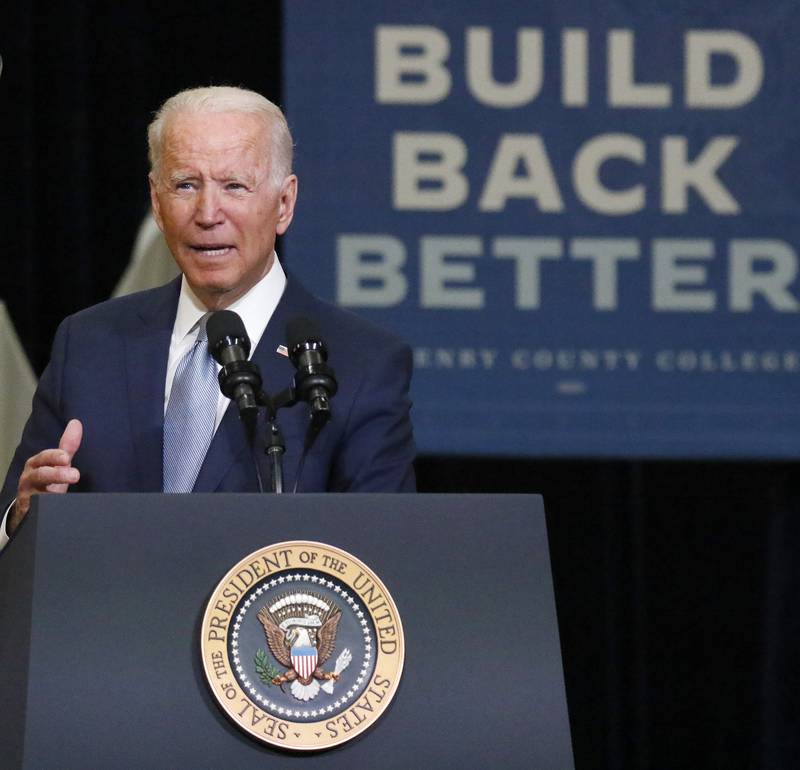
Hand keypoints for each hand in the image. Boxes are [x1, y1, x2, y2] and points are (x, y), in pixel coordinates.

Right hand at [8, 419, 82, 534]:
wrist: (31, 508)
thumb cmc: (46, 481)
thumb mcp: (57, 463)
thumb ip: (67, 446)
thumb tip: (76, 423)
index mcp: (37, 465)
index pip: (43, 458)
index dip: (53, 457)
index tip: (65, 457)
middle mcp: (30, 480)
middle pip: (39, 476)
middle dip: (56, 474)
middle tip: (74, 475)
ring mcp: (30, 498)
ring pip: (37, 495)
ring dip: (53, 494)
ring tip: (66, 494)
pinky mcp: (32, 514)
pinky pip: (38, 514)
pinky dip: (46, 512)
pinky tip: (60, 511)